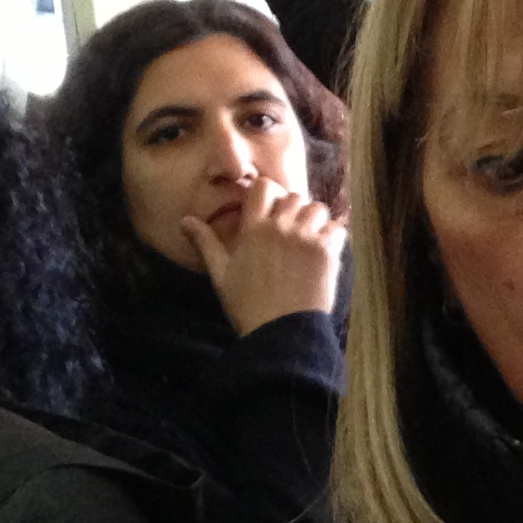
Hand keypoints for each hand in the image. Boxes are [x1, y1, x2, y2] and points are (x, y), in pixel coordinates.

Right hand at [182, 173, 345, 337]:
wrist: (280, 334)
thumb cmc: (248, 306)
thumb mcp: (221, 274)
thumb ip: (206, 243)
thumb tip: (185, 221)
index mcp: (253, 229)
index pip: (263, 187)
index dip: (270, 194)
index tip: (272, 210)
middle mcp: (280, 227)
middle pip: (294, 197)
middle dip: (295, 210)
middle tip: (293, 231)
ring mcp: (305, 238)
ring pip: (318, 209)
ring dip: (316, 220)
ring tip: (310, 240)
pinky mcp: (326, 253)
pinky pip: (337, 229)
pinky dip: (333, 237)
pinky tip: (325, 254)